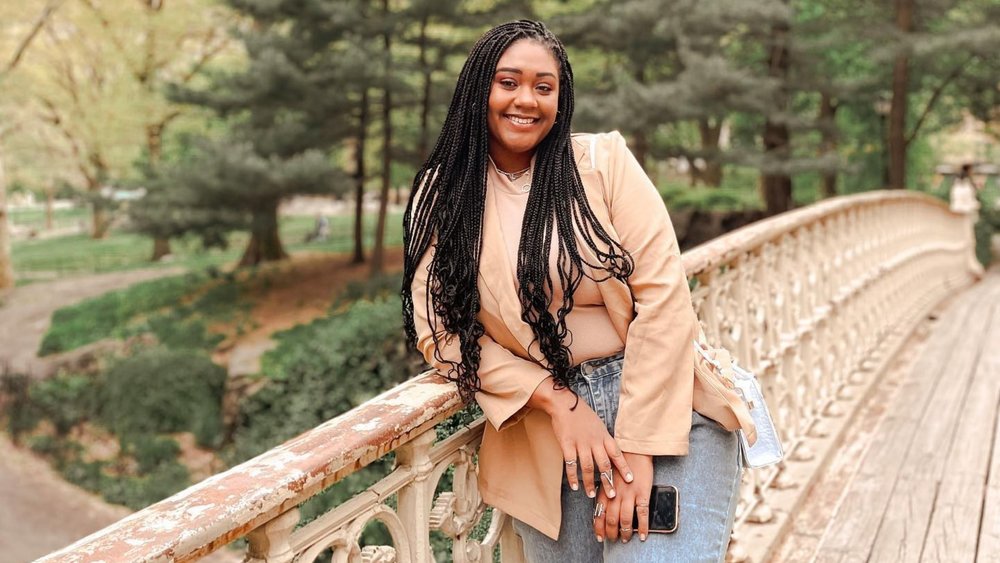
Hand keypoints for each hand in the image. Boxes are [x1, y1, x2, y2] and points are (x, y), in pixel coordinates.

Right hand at [527, 379, 633, 498]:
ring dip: (589, 482)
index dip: (624, 467)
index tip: (630, 480)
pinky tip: (574, 486)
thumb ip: (604, 440)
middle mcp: (594, 441)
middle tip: (611, 495)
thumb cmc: (583, 416)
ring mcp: (580, 443)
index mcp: (604, 436)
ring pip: (587, 467)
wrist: (565, 404)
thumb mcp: (599, 426)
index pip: (617, 454)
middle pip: (603, 464)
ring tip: (591, 494)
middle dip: (608, 481)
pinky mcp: (567, 444)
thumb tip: (612, 455)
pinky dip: (573, 476)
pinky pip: (571, 463)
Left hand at [593, 452, 652, 542]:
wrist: (634, 450)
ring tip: (625, 539)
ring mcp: (629, 495)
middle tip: (613, 540)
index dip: (599, 528)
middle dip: (611, 533)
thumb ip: (606, 492)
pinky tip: (642, 535)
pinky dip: (642, 527)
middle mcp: (615, 495)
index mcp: (605, 491)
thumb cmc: (620, 464)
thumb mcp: (608, 478)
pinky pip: (642, 514)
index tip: (600, 537)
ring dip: (624, 532)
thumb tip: (605, 508)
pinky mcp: (642, 494)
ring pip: (624, 520)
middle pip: (610, 520)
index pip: (599, 514)